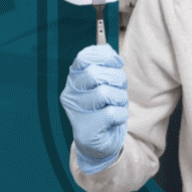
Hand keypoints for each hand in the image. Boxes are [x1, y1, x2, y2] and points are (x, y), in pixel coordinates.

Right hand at [60, 44, 128, 173]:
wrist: (100, 142)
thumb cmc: (104, 108)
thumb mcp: (106, 83)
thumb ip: (106, 66)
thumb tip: (108, 49)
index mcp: (74, 80)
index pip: (83, 58)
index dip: (104, 57)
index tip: (117, 63)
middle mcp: (70, 94)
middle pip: (95, 74)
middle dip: (116, 79)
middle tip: (119, 89)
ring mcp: (76, 112)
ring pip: (105, 93)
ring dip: (120, 98)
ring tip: (116, 106)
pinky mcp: (87, 128)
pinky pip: (112, 113)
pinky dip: (120, 114)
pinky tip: (115, 119)